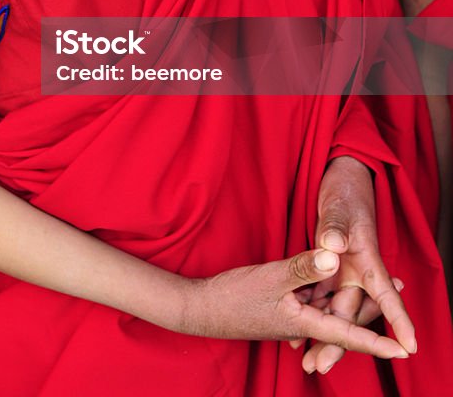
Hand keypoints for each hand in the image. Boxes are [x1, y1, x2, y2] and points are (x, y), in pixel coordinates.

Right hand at [180, 243, 409, 358]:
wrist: (202, 307)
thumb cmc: (234, 297)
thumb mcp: (272, 277)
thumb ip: (304, 268)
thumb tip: (335, 257)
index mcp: (305, 323)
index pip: (348, 335)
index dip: (377, 342)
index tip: (403, 350)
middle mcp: (303, 323)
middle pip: (344, 319)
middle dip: (371, 306)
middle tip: (398, 284)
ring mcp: (293, 316)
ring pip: (329, 308)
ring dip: (349, 296)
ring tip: (373, 277)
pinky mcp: (283, 307)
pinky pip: (312, 302)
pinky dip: (325, 291)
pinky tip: (329, 273)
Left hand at [292, 155, 415, 374]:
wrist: (341, 179)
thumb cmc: (347, 190)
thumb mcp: (340, 207)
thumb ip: (335, 228)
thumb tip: (333, 249)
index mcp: (367, 258)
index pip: (384, 294)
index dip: (398, 320)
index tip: (410, 347)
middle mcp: (357, 270)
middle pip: (350, 312)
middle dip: (338, 342)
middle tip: (319, 365)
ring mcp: (342, 271)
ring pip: (332, 309)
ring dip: (319, 332)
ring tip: (303, 359)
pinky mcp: (326, 268)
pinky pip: (319, 296)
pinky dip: (308, 312)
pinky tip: (292, 331)